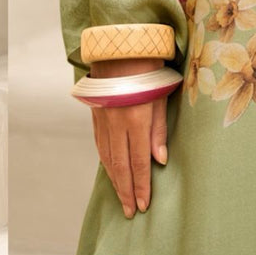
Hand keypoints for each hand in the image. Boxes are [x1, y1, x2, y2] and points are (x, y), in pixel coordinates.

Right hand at [88, 57, 168, 217]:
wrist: (120, 43)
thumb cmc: (148, 66)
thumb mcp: (160, 95)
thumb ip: (158, 129)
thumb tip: (159, 160)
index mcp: (135, 119)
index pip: (138, 162)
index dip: (141, 185)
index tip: (143, 204)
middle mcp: (116, 121)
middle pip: (120, 165)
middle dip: (125, 190)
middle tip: (130, 211)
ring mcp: (103, 117)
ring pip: (106, 156)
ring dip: (114, 179)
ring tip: (120, 196)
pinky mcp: (95, 111)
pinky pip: (99, 142)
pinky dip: (104, 159)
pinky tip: (109, 168)